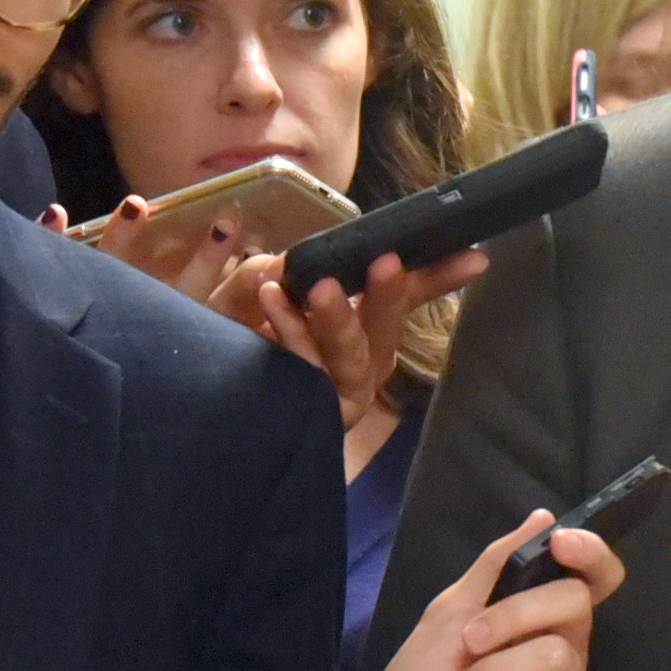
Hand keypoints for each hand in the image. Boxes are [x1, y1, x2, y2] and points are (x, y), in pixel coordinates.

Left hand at [215, 246, 488, 435]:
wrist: (195, 384)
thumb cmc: (236, 327)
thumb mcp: (250, 284)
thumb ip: (271, 270)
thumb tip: (286, 266)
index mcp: (365, 322)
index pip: (408, 294)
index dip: (440, 274)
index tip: (476, 257)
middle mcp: (363, 357)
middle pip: (386, 326)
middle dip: (390, 294)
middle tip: (388, 262)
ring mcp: (341, 389)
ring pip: (352, 356)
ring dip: (339, 320)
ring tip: (320, 287)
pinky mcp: (316, 413)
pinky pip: (308, 372)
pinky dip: (293, 333)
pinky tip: (273, 298)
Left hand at [357, 508, 625, 670]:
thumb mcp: (447, 615)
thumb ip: (493, 567)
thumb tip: (542, 517)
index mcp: (540, 619)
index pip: (592, 578)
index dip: (590, 554)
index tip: (561, 542)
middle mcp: (565, 651)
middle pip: (575, 603)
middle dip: (514, 615)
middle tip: (468, 642)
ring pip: (558, 657)